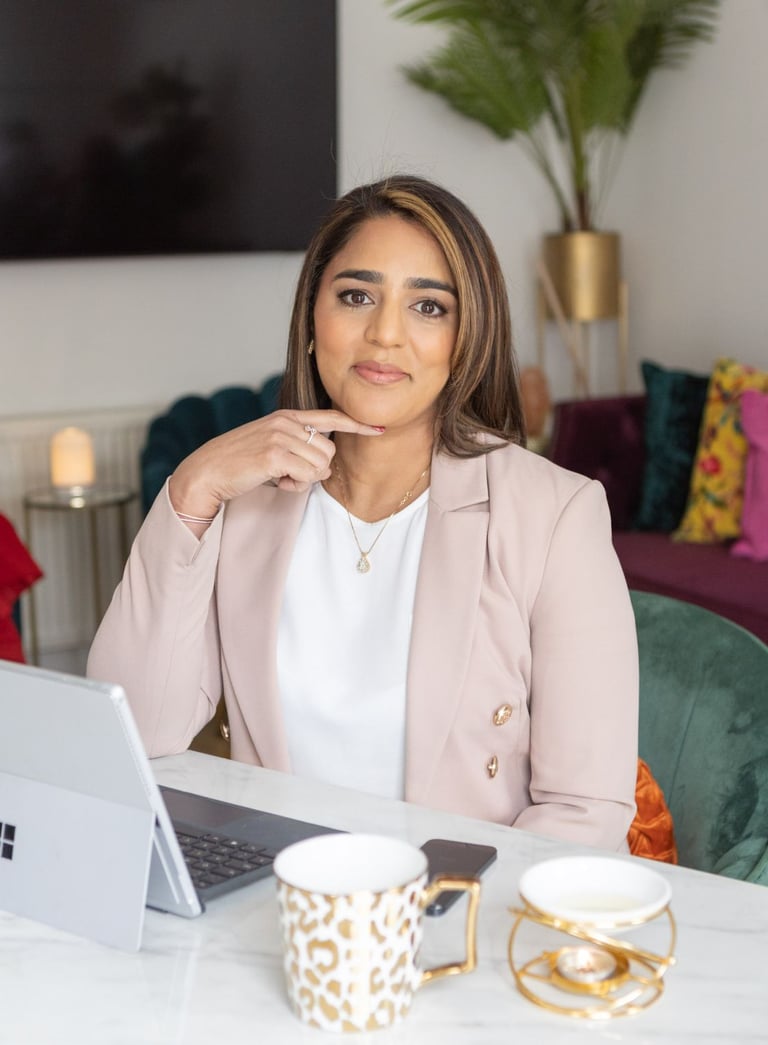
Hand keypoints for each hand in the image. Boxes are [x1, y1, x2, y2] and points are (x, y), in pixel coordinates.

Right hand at [169, 409, 382, 518]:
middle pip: (329, 452)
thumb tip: (326, 468)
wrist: (207, 472)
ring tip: (280, 478)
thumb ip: (297, 447)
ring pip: (321, 467)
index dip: (356, 424)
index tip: (378, 428)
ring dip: (304, 481)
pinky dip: (295, 486)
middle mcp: (286, 423)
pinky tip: (276, 482)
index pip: (330, 417)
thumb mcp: (270, 445)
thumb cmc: (240, 463)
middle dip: (316, 471)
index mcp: (287, 416)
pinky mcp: (274, 456)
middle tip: (289, 475)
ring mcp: (280, 437)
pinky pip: (307, 477)